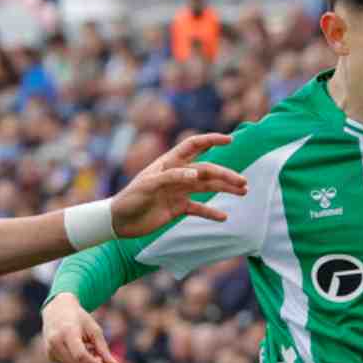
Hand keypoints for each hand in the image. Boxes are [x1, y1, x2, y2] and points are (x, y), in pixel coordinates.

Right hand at [42, 293, 117, 362]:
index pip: (80, 356)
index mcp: (68, 332)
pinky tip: (77, 348)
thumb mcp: (94, 330)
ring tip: (87, 346)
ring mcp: (50, 349)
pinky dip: (76, 361)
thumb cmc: (80, 319)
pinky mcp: (49, 355)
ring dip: (84, 362)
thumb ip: (103, 349)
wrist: (57, 310)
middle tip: (98, 353)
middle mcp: (55, 342)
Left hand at [108, 133, 247, 237]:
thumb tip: (196, 174)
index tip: (229, 140)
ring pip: (207, 187)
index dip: (211, 140)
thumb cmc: (130, 199)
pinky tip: (224, 217)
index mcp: (169, 163)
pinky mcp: (177, 208)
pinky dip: (211, 212)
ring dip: (224, 189)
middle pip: (207, 170)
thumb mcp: (148, 186)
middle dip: (226, 175)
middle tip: (243, 183)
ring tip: (243, 192)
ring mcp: (179, 191)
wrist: (119, 222)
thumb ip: (171, 178)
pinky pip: (198, 209)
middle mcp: (177, 175)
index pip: (193, 146)